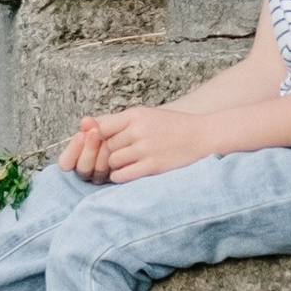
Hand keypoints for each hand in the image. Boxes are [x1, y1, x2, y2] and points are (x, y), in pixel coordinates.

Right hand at [58, 117, 116, 180]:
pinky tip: (120, 149)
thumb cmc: (118, 130)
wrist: (138, 135)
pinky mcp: (119, 179)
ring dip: (101, 154)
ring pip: (97, 173)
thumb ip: (92, 125)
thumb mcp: (104, 125)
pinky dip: (116, 162)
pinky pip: (115, 176)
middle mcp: (89, 173)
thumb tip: (85, 121)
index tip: (81, 135)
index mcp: (78, 160)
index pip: (66, 163)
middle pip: (82, 169)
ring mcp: (103, 178)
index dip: (72, 151)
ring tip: (108, 139)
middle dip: (89, 150)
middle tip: (95, 133)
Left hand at [83, 104, 214, 182]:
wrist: (202, 136)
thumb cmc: (172, 126)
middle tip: (120, 155)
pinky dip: (120, 176)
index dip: (101, 137)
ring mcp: (145, 149)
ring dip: (116, 165)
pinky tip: (128, 172)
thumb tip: (88, 125)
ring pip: (113, 161)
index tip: (108, 143)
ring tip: (128, 163)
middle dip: (110, 152)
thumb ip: (120, 121)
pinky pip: (123, 175)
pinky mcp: (152, 166)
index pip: (102, 128)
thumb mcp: (147, 115)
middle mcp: (138, 130)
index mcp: (136, 114)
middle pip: (107, 146)